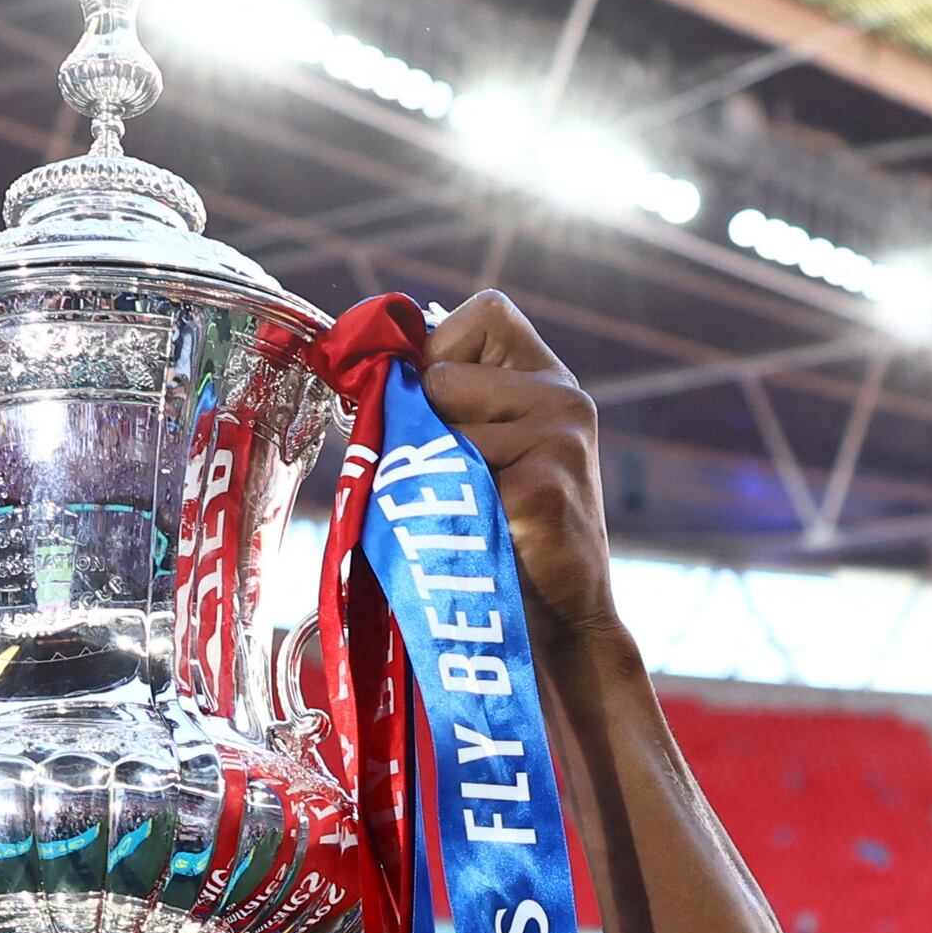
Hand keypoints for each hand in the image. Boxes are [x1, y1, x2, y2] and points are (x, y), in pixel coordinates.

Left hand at [409, 292, 616, 642]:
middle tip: (452, 480)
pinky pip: (456, 478)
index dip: (441, 346)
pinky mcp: (545, 486)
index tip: (431, 400)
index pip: (486, 310)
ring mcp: (561, 437)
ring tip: (471, 513)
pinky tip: (485, 534)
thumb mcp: (480, 453)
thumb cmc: (503, 536)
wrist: (560, 622)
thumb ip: (444, 406)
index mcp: (548, 378)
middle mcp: (564, 395)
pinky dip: (452, 513)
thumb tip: (367, 371)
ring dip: (436, 476)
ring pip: (444, 430)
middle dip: (426, 425)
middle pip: (445, 374)